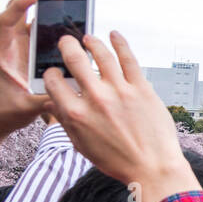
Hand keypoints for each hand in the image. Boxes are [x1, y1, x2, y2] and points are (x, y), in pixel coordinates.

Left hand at [0, 0, 50, 167]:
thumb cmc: (4, 112)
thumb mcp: (25, 107)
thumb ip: (46, 97)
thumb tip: (71, 88)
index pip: (5, 22)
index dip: (19, 7)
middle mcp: (4, 44)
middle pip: (12, 8)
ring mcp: (12, 45)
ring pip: (22, 13)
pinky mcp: (21, 49)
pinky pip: (30, 24)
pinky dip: (41, 12)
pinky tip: (56, 5)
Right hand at [43, 31, 198, 201]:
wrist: (152, 167)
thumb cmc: (117, 160)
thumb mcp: (82, 145)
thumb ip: (65, 121)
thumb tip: (51, 102)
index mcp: (76, 115)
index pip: (53, 82)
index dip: (50, 73)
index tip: (54, 71)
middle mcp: (96, 99)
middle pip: (74, 60)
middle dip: (66, 46)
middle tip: (65, 41)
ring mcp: (120, 91)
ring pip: (102, 55)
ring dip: (92, 42)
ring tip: (88, 38)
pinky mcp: (142, 89)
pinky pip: (129, 59)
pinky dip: (120, 43)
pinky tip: (114, 35)